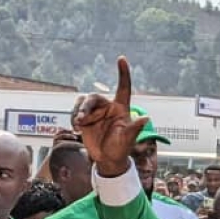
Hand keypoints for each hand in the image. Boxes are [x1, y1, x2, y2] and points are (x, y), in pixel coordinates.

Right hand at [72, 56, 148, 175]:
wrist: (107, 160)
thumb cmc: (121, 149)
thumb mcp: (128, 139)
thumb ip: (135, 128)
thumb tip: (147, 118)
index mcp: (121, 108)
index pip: (123, 87)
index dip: (123, 73)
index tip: (122, 58)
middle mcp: (107, 107)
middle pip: (94, 97)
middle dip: (86, 106)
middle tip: (81, 118)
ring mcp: (95, 113)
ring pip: (83, 102)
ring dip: (78, 110)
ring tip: (78, 123)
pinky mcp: (84, 119)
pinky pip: (75, 111)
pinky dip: (73, 118)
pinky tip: (76, 129)